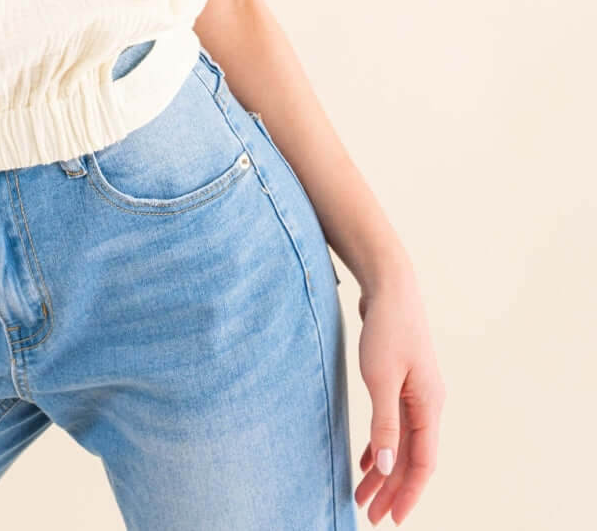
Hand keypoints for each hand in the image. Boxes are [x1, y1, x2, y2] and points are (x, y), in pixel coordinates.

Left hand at [354, 265, 445, 524]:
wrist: (390, 285)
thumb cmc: (387, 328)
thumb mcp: (381, 378)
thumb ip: (385, 423)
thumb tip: (389, 467)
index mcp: (429, 404)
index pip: (423, 461)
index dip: (409, 492)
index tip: (394, 518)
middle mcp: (428, 403)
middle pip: (412, 456)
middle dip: (392, 488)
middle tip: (370, 515)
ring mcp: (416, 392)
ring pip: (402, 442)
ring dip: (384, 470)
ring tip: (363, 495)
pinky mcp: (402, 382)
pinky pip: (394, 424)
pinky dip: (381, 445)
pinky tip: (367, 462)